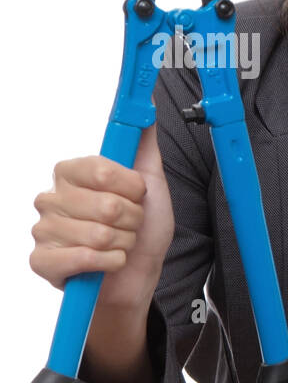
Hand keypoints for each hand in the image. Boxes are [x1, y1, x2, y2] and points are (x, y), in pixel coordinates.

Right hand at [30, 118, 174, 307]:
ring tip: (119, 244)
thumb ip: (143, 144)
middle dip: (132, 220)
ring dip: (124, 243)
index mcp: (72, 173)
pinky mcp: (41, 261)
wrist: (136, 276)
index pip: (102, 170)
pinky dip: (109, 263)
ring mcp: (43, 229)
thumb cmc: (141, 231)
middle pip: (107, 205)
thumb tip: (147, 106)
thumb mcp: (151, 183)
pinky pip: (83, 258)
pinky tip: (107, 263)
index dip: (131, 187)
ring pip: (100, 234)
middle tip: (129, 225)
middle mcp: (52, 197)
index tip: (137, 194)